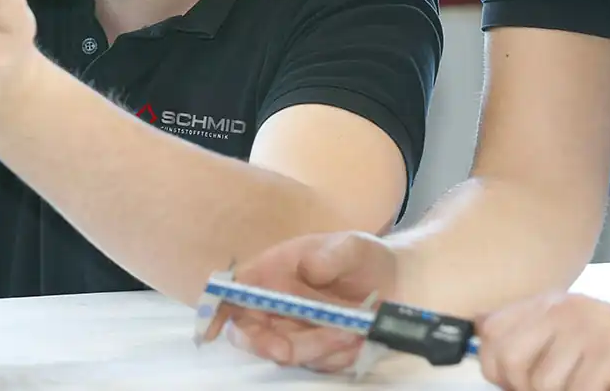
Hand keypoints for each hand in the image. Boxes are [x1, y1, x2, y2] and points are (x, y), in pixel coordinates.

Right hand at [202, 231, 401, 373]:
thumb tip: (307, 270)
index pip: (233, 291)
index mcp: (271, 273)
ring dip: (316, 348)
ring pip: (286, 352)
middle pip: (249, 332)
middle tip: (285, 349)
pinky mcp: (317, 350)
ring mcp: (294, 330)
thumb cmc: (364, 258)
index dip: (216, 309)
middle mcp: (275, 305)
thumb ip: (331, 255)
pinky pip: (317, 363)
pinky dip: (336, 355)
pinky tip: (358, 338)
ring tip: (351, 331)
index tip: (210, 329)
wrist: (398, 283)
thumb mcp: (353, 247)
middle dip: (264, 344)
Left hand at [477, 293, 609, 390]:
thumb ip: (535, 346)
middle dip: (524, 388)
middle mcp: (561, 310)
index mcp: (547, 306)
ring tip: (590, 387)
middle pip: (506, 359)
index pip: (489, 334)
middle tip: (561, 390)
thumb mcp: (573, 342)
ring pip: (540, 383)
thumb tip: (494, 370)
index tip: (520, 383)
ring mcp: (586, 329)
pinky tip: (609, 388)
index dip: (497, 369)